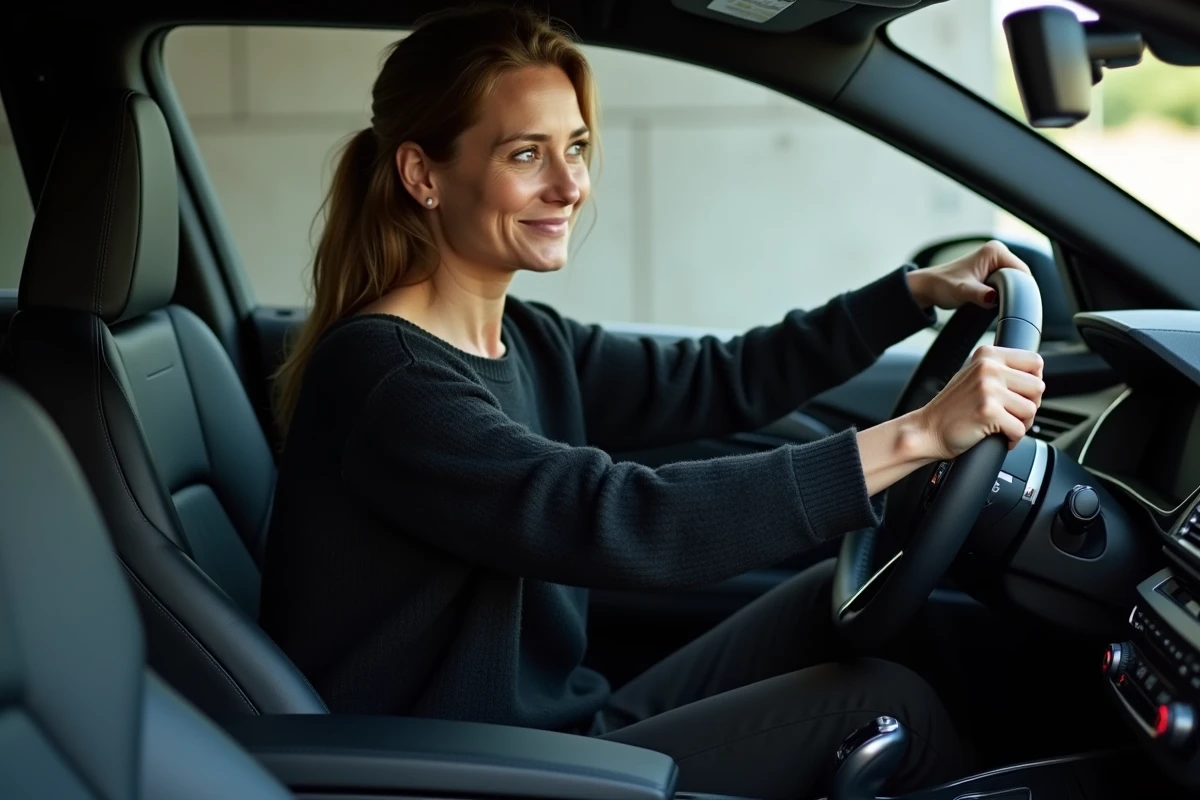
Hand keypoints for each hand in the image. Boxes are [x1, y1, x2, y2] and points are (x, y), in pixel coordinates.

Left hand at [906, 240, 1031, 310]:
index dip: (1021, 288)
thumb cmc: (942, 285)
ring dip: (1009, 294)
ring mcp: (996, 262)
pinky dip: (1004, 294)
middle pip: (1021, 277)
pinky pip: (1007, 284)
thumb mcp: (962, 291)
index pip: (1022, 271)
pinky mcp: (993, 272)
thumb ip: (979, 295)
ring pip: (1015, 282)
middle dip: (1015, 292)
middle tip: (1003, 306)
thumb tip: (993, 298)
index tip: (1014, 303)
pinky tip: (996, 302)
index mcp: (995, 251)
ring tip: (996, 304)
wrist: (928, 288)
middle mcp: (998, 253)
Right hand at [914, 344, 1044, 458]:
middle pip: (1038, 387)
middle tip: (1010, 414)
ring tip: (1002, 425)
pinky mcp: (988, 411)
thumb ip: (1001, 370)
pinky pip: (1020, 429)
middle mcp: (988, 367)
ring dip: (1021, 423)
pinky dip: (1012, 439)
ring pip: (1031, 409)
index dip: (1032, 382)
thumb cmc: (952, 408)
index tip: (1019, 394)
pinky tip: (998, 436)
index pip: (1035, 362)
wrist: (927, 430)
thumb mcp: (974, 376)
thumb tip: (1035, 377)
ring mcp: (988, 389)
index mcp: (988, 355)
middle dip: (1029, 405)